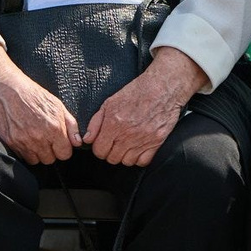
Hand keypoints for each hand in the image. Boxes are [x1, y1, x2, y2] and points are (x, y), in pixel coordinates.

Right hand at [0, 44, 79, 165]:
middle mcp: (39, 137)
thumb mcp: (56, 104)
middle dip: (49, 151)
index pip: (65, 154)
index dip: (62, 148)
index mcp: (54, 128)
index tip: (58, 142)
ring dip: (36, 153)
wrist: (3, 88)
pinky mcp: (10, 142)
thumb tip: (78, 142)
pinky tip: (22, 136)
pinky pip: (21, 156)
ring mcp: (23, 141)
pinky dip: (23, 150)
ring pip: (35, 161)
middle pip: (50, 160)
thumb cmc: (30, 93)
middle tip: (44, 138)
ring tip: (33, 138)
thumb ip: (71, 125)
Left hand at [84, 51, 204, 166]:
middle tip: (114, 144)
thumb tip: (87, 139)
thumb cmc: (136, 92)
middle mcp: (127, 134)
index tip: (103, 143)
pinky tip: (138, 148)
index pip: (99, 150)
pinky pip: (143, 161)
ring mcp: (142, 140)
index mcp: (113, 124)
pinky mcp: (156, 142)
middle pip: (112, 158)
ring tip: (126, 146)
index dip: (99, 148)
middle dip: (110, 152)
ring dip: (124, 156)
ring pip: (127, 162)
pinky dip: (139, 158)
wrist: (162, 87)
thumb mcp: (109, 102)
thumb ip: (95, 122)